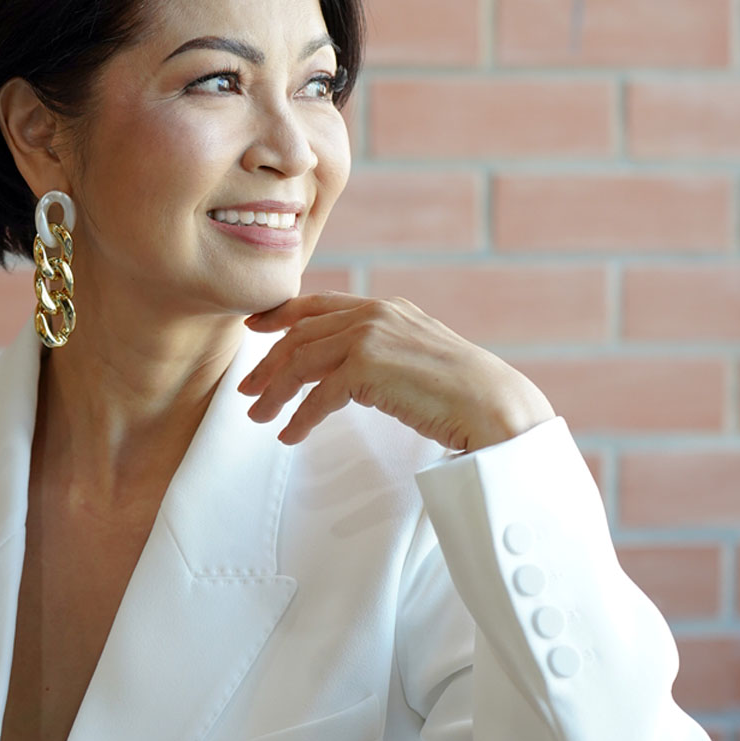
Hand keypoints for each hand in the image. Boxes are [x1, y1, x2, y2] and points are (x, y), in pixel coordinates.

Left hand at [237, 292, 555, 450]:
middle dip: (268, 363)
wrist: (492, 404)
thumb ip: (381, 349)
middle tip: (247, 390)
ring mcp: (370, 336)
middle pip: (301, 335)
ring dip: (275, 393)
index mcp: (384, 308)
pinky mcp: (368, 367)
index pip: (319, 304)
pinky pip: (319, 395)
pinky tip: (290, 435)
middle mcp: (374, 314)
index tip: (254, 327)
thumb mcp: (415, 355)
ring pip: (302, 362)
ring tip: (259, 417)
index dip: (280, 314)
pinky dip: (300, 418)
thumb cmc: (460, 392)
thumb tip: (347, 368)